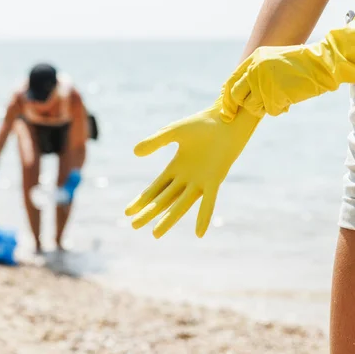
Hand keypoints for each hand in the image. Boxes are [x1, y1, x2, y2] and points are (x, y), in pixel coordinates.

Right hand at [125, 100, 263, 237]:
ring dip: (169, 219)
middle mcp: (187, 178)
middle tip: (134, 226)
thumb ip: (155, 142)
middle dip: (149, 213)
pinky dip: (203, 216)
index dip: (142, 200)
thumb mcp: (172, 132)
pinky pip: (208, 201)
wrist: (226, 119)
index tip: (128, 212)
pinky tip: (199, 233)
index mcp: (176, 167)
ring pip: (181, 205)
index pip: (155, 189)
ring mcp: (200, 181)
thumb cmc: (202, 124)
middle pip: (164, 200)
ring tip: (155, 234)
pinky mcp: (214, 180)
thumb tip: (135, 152)